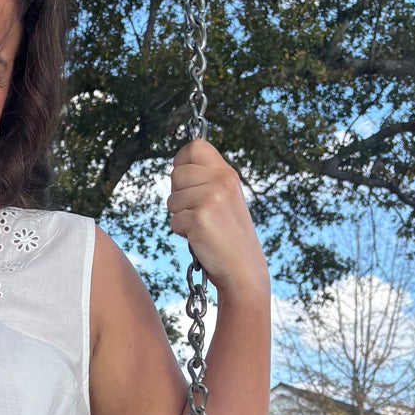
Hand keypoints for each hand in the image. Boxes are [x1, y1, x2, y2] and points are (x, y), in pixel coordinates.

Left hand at [166, 138, 267, 295]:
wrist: (243, 268)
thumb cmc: (228, 236)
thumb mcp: (225, 198)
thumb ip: (207, 181)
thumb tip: (176, 169)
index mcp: (227, 174)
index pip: (196, 146)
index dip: (181, 160)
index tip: (183, 178)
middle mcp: (221, 181)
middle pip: (177, 173)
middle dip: (178, 194)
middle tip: (195, 211)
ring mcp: (210, 198)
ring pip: (172, 199)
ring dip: (179, 216)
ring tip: (201, 226)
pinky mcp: (199, 218)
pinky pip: (173, 220)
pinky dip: (182, 232)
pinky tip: (200, 238)